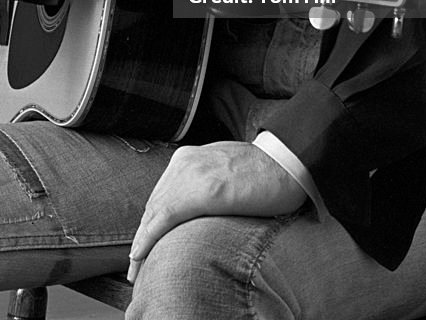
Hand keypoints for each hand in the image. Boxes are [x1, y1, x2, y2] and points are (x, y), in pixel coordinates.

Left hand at [126, 141, 306, 282]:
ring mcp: (192, 174)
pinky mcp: (202, 191)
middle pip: (154, 204)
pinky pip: (164, 218)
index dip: (150, 222)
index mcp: (189, 156)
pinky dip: (148, 238)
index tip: (144, 244)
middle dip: (142, 235)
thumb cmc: (265, 171)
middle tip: (136, 264)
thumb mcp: (226, 170)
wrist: (288, 162)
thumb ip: (207, 182)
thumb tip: (199, 206)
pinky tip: (141, 254)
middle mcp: (185, 162)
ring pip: (154, 213)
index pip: (161, 194)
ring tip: (137, 268)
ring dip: (142, 242)